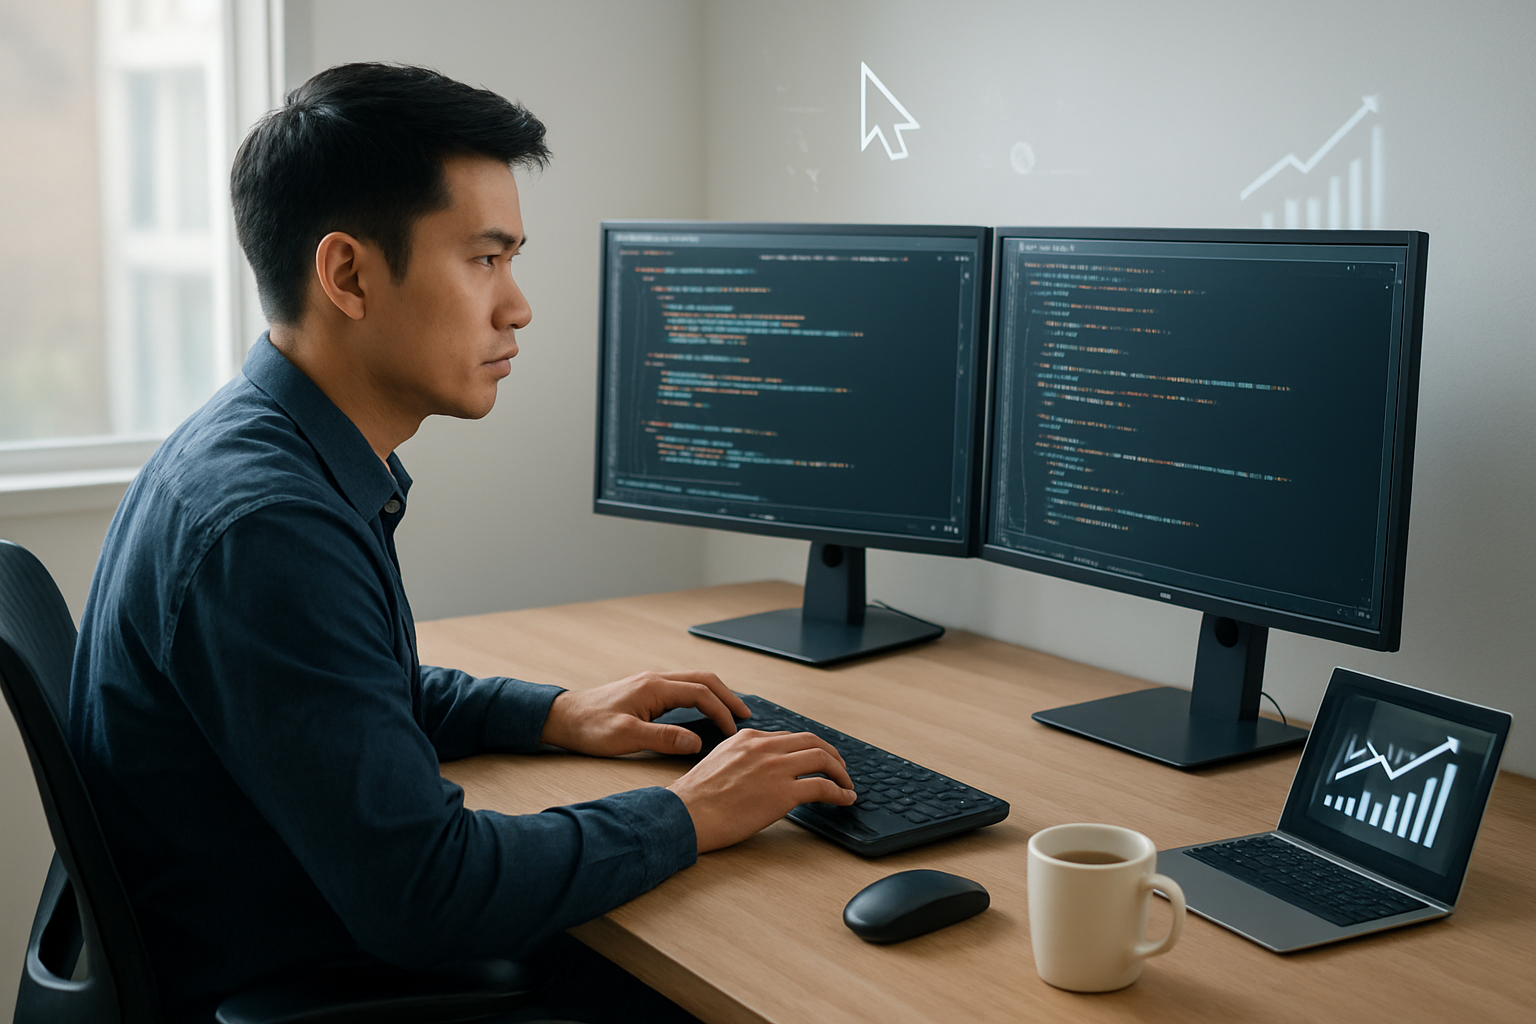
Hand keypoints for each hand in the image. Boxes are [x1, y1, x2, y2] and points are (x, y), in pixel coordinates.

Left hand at [538, 669, 750, 756]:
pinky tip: (704, 710)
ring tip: (731, 713)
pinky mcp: (646, 691)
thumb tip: (696, 742)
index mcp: (654, 688)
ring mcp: (651, 683)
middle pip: (703, 679)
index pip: (700, 693)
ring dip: (716, 694)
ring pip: (694, 681)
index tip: (733, 730)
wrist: (563, 718)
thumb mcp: (626, 737)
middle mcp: (655, 680)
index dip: (721, 710)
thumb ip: (663, 739)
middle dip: (727, 696)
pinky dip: (701, 696)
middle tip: (746, 716)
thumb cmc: (589, 727)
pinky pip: (682, 688)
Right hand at [667, 729, 856, 852]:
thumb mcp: (719, 761)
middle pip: (811, 740)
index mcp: (748, 738)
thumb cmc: (697, 797)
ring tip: (846, 784)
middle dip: (831, 753)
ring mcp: (776, 768)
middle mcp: (765, 747)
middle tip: (840, 767)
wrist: (687, 813)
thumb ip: (741, 757)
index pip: (788, 737)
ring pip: (822, 758)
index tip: (815, 758)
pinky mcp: (784, 792)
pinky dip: (840, 792)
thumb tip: (757, 769)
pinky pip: (823, 787)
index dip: (807, 748)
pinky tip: (844, 799)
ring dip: (840, 771)